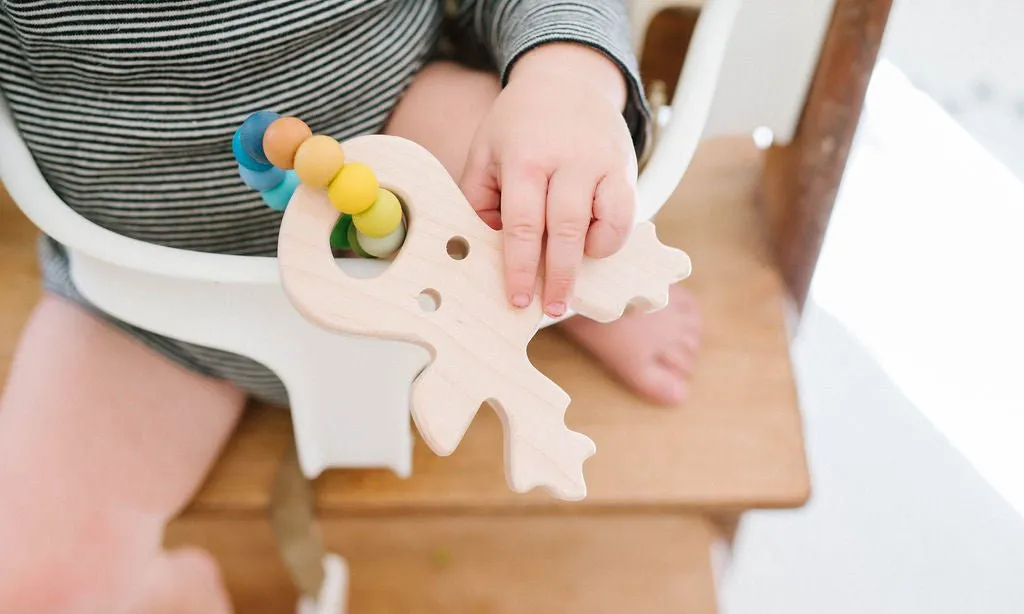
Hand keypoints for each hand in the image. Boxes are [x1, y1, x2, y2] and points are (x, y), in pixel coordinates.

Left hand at [459, 43, 637, 317]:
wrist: (567, 78)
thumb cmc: (519, 124)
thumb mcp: (486, 151)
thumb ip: (480, 199)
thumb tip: (487, 249)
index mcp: (524, 158)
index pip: (521, 223)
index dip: (519, 267)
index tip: (517, 299)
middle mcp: (567, 161)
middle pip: (565, 230)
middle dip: (558, 276)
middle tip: (551, 308)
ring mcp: (601, 164)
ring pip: (604, 224)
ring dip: (589, 259)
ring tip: (574, 280)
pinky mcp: (625, 168)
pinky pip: (626, 215)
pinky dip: (611, 238)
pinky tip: (593, 246)